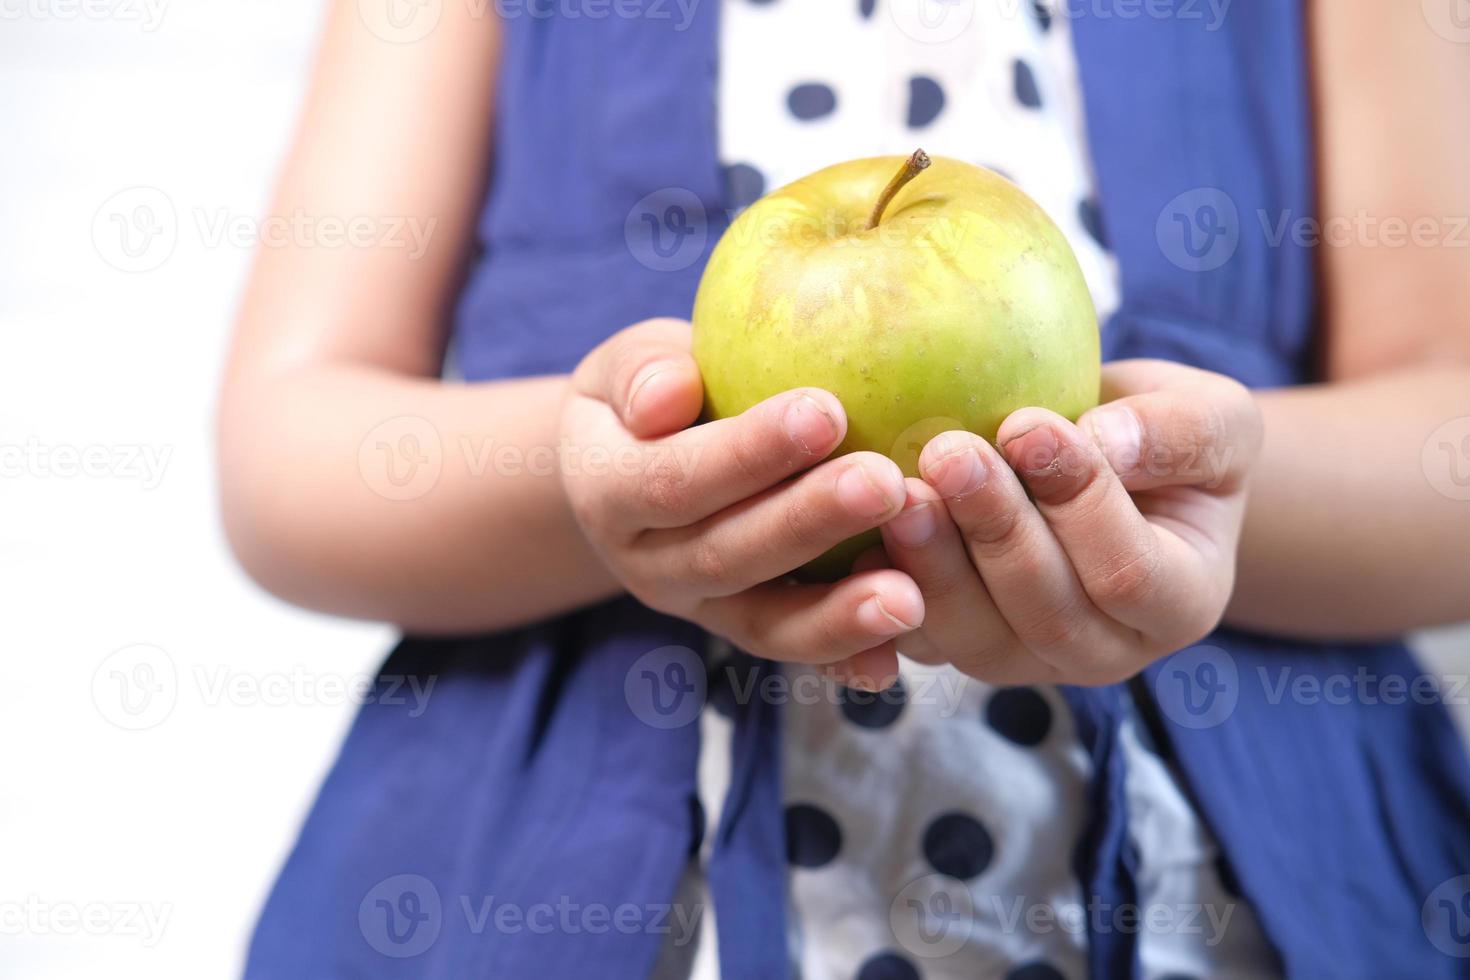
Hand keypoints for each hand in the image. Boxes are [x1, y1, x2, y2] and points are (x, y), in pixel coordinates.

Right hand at [559, 319, 924, 678]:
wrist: (633, 468)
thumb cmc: (652, 395)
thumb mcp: (625, 365)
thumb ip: (642, 372)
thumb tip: (669, 395)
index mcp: (608, 493)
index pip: (674, 479)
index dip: (747, 453)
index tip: (825, 410)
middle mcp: (648, 565)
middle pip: (728, 554)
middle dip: (809, 523)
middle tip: (886, 485)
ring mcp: (699, 608)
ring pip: (766, 621)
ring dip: (838, 614)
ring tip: (910, 595)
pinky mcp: (746, 631)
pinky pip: (796, 651)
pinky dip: (846, 659)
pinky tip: (897, 661)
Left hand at [873, 359, 1262, 686]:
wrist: (1101, 465)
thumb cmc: (1160, 436)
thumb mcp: (1209, 418)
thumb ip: (1178, 434)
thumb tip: (1104, 441)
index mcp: (1179, 602)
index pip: (1129, 574)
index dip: (1080, 504)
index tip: (1030, 426)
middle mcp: (1102, 650)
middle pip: (1044, 612)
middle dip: (995, 529)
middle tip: (949, 452)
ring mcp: (1020, 658)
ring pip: (970, 635)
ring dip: (932, 563)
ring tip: (900, 490)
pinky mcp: (950, 645)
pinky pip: (909, 632)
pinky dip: (877, 589)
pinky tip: (855, 527)